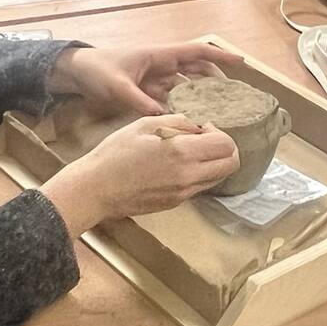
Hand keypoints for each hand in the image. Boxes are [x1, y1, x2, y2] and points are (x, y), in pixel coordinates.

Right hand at [40, 115, 239, 234]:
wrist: (96, 188)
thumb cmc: (115, 153)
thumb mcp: (145, 124)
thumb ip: (178, 122)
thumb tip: (199, 126)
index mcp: (182, 152)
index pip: (226, 145)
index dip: (220, 132)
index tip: (203, 128)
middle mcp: (189, 176)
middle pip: (230, 164)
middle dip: (225, 149)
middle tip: (205, 140)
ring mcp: (183, 193)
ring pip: (218, 177)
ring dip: (213, 162)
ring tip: (189, 152)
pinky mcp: (176, 203)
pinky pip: (200, 186)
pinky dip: (198, 174)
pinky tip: (176, 165)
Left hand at [47, 43, 239, 115]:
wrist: (77, 74)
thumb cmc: (97, 71)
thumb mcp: (118, 86)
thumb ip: (140, 101)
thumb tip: (163, 115)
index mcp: (160, 55)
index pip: (197, 52)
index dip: (220, 57)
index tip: (241, 63)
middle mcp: (162, 65)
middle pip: (197, 69)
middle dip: (216, 80)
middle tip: (234, 97)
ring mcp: (156, 78)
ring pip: (186, 85)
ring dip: (201, 95)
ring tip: (219, 110)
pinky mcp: (148, 90)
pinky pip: (172, 97)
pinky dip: (183, 106)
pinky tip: (192, 120)